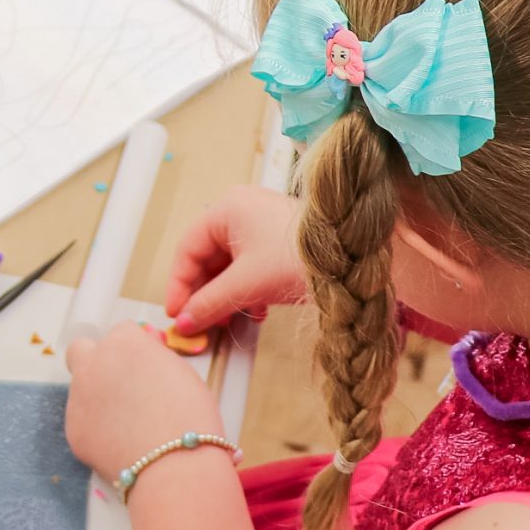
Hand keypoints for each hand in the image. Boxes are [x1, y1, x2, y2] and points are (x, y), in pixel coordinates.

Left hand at [64, 323, 226, 483]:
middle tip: (119, 382)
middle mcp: (93, 364)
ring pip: (81, 389)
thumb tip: (145, 357)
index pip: (123, 333)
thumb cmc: (189, 416)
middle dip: (96, 360)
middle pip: (82, 350)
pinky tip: (121, 443)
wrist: (173, 464)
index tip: (147, 366)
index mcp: (123, 343)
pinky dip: (97, 429)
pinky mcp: (72, 429)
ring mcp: (78, 397)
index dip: (136, 350)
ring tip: (129, 424)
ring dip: (98, 398)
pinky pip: (83, 422)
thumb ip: (155, 358)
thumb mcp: (182, 372)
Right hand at [166, 185, 308, 333]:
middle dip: (204, 293)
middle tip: (199, 321)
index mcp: (228, 208)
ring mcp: (262, 225)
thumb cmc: (302, 256)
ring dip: (225, 295)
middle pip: (207, 258)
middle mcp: (243, 210)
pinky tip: (253, 310)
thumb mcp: (246, 285)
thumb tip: (186, 321)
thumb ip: (208, 304)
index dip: (178, 284)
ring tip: (227, 318)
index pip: (187, 248)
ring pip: (228, 265)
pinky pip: (249, 267)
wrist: (352, 261)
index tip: (176, 313)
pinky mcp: (278, 242)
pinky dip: (245, 290)